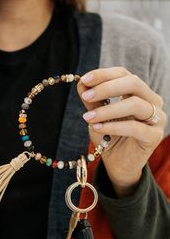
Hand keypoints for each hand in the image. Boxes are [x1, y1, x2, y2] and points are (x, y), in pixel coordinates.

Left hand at [77, 67, 166, 196]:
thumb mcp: (97, 116)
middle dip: (107, 87)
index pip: (124, 74)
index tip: (85, 80)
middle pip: (133, 83)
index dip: (104, 74)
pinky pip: (134, 127)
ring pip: (135, 104)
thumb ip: (92, 100)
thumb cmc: (108, 137)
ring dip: (108, 110)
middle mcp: (151, 101)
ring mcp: (157, 118)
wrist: (116, 164)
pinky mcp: (154, 136)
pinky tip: (97, 128)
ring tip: (87, 117)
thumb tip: (81, 82)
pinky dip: (113, 126)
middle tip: (86, 96)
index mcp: (138, 92)